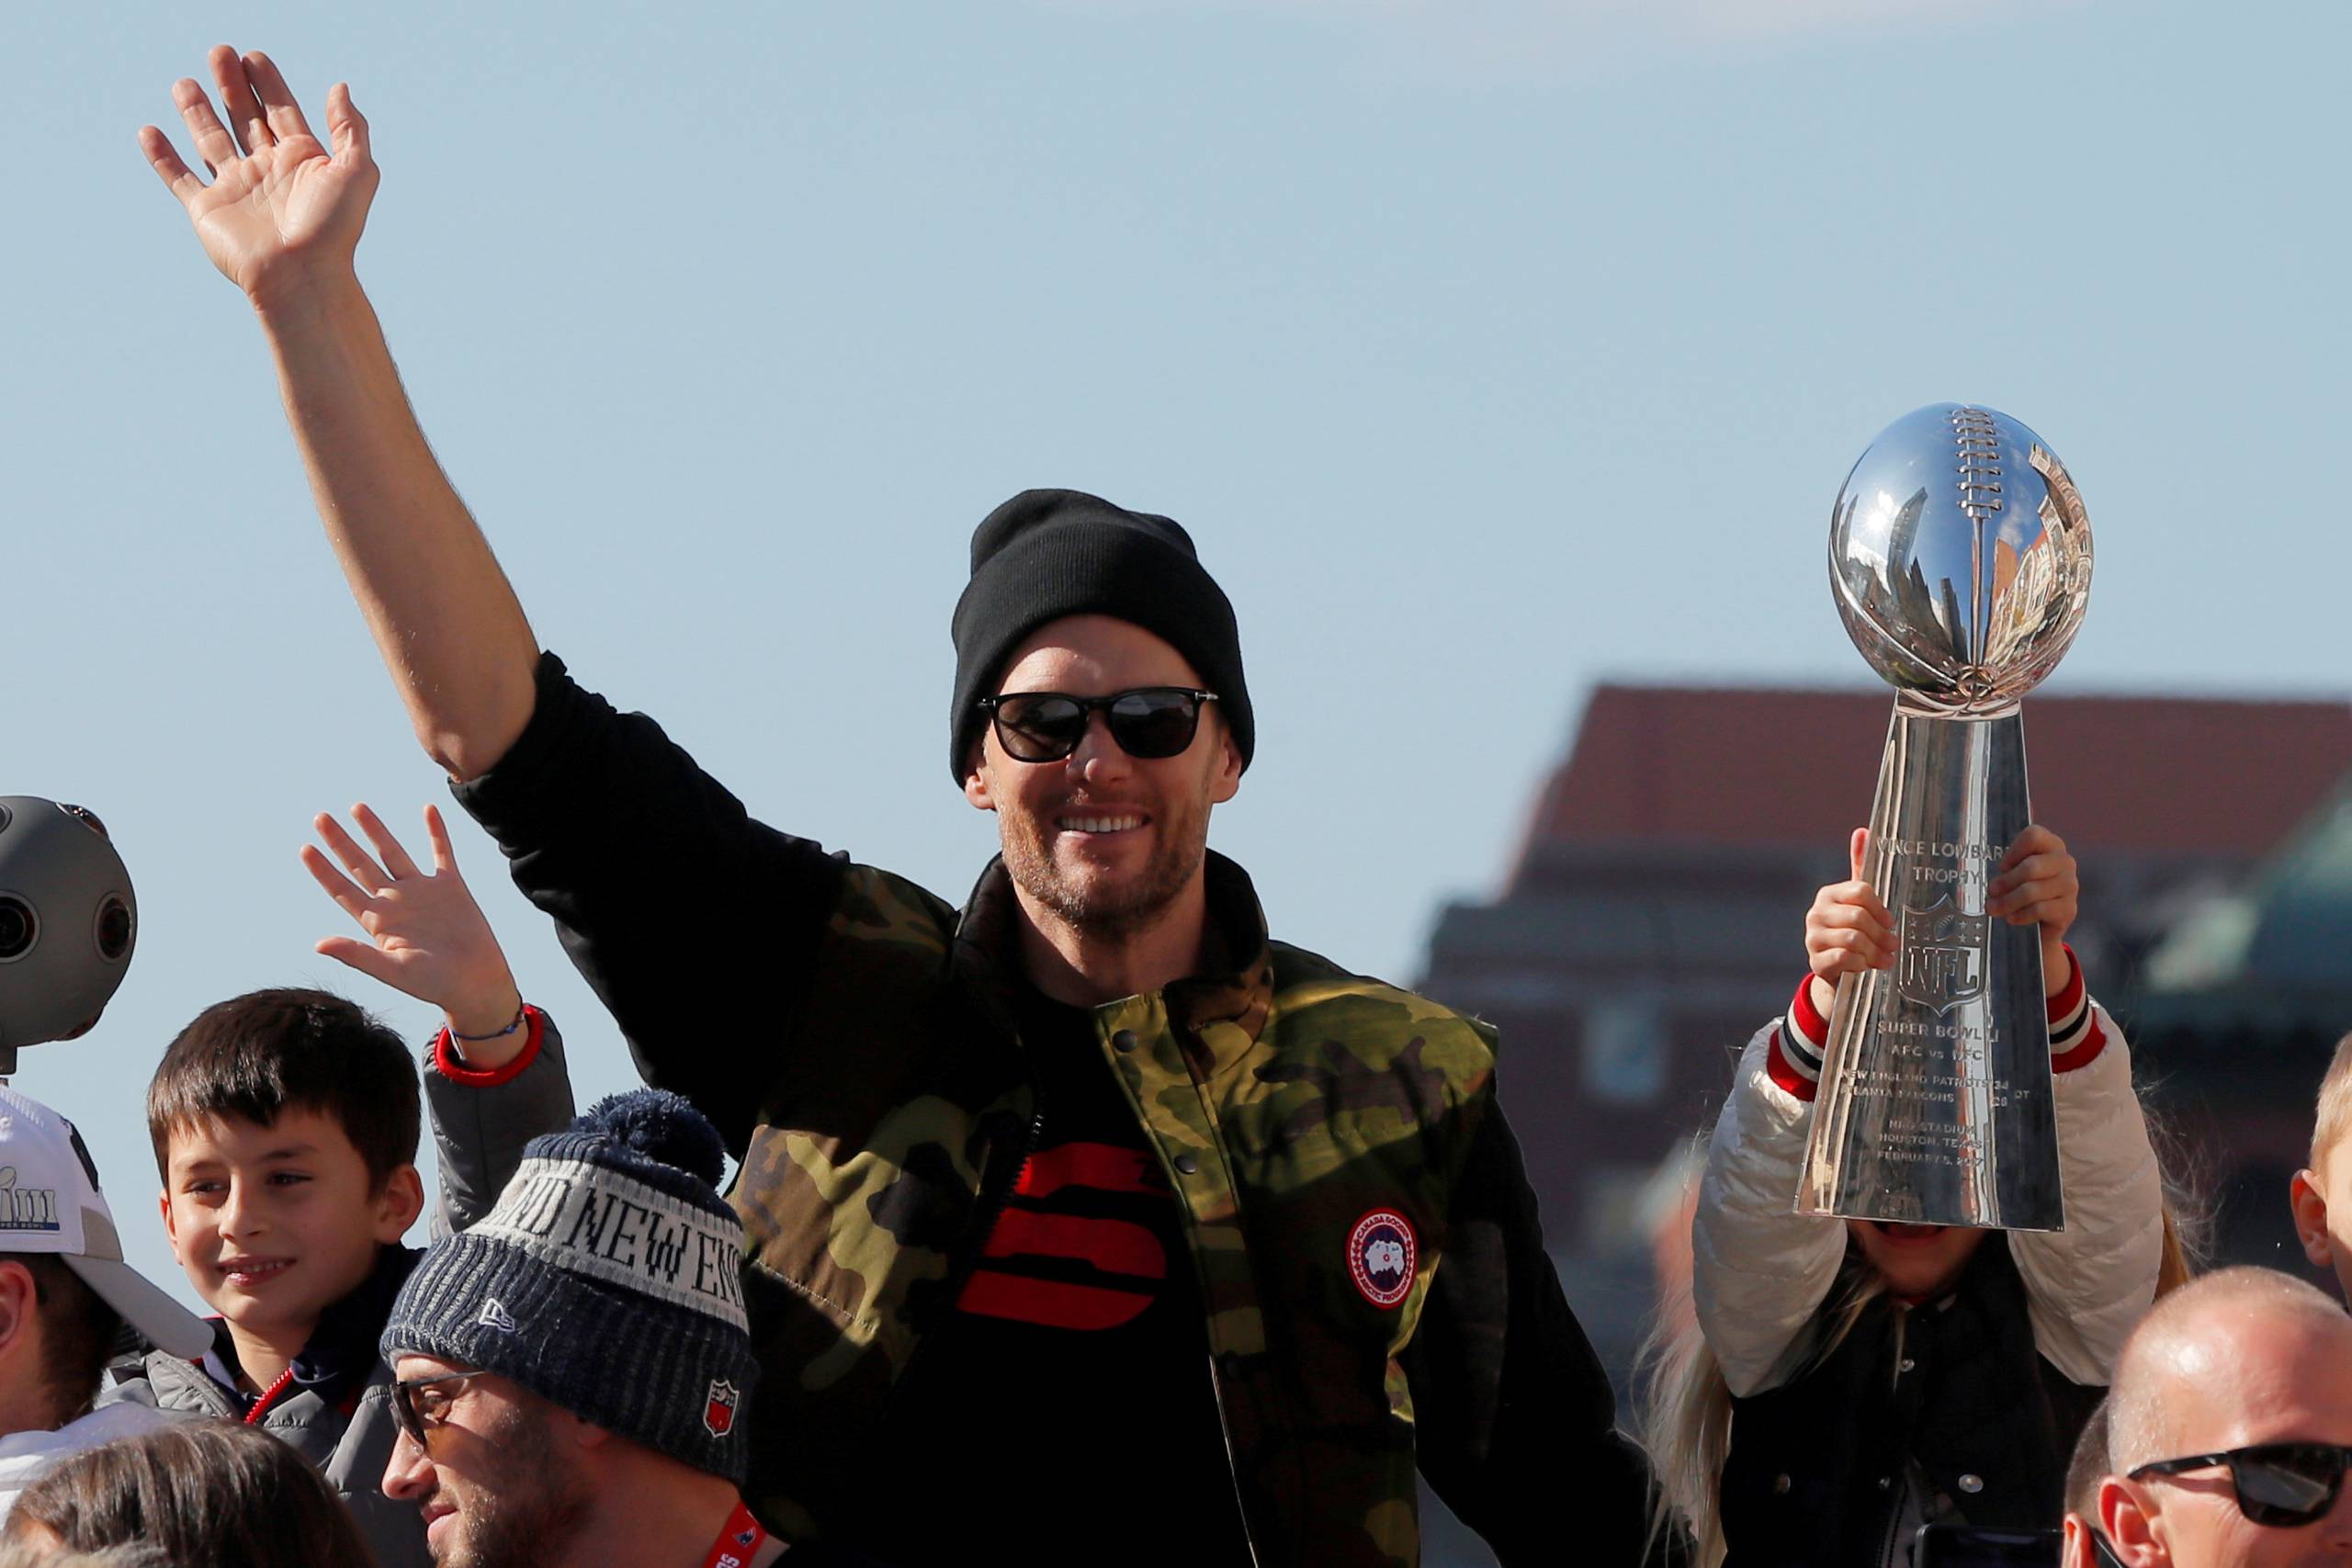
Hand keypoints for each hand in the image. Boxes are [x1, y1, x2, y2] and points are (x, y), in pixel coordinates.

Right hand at [138, 46, 376, 305]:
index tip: (254, 56)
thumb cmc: (332, 229)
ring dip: (196, 111)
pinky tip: (149, 132)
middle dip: (231, 85)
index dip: (268, 83)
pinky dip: (162, 157)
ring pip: (211, 140)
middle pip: (244, 118)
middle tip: (219, 52)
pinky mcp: (208, 210)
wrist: (301, 276)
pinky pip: (179, 178)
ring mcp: (236, 190)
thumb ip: (350, 128)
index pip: (281, 111)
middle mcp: (267, 171)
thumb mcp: (356, 172)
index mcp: (301, 161)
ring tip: (185, 83)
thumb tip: (340, 87)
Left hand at [303, 804, 521, 1049]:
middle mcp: (395, 902)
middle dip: (340, 842)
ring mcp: (422, 892)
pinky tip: (428, 809)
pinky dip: (436, 832)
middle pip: (361, 865)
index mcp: (377, 922)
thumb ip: (358, 955)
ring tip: (357, 807)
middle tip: (320, 818)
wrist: (476, 982)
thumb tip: (319, 944)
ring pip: (393, 853)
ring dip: (376, 830)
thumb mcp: (393, 971)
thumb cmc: (433, 984)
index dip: (323, 870)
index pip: (342, 890)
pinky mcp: (451, 887)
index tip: (305, 848)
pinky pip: (442, 853)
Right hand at [1805, 828, 1894, 994]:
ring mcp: (1812, 938)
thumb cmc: (1851, 930)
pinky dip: (1860, 964)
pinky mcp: (1815, 962)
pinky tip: (1864, 966)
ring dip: (1874, 952)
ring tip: (1883, 959)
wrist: (1835, 969)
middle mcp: (1816, 913)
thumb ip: (1861, 868)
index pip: (1860, 891)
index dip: (1880, 908)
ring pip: (1853, 939)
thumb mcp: (1857, 901)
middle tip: (1893, 945)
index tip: (1890, 922)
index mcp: (1829, 894)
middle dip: (1881, 935)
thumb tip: (1862, 830)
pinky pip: (1844, 958)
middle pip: (1859, 917)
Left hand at [1986, 823, 2078, 995]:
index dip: (2014, 850)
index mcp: (2051, 845)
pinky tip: (2011, 918)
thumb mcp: (2012, 872)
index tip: (2001, 866)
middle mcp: (2065, 862)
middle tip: (1990, 891)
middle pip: (2031, 867)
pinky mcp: (2069, 909)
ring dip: (2008, 901)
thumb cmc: (2021, 891)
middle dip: (2006, 881)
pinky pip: (2040, 909)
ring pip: (2033, 890)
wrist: (2040, 925)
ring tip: (1993, 909)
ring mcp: (2070, 885)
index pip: (2034, 835)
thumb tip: (1972, 857)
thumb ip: (2004, 862)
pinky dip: (2021, 915)